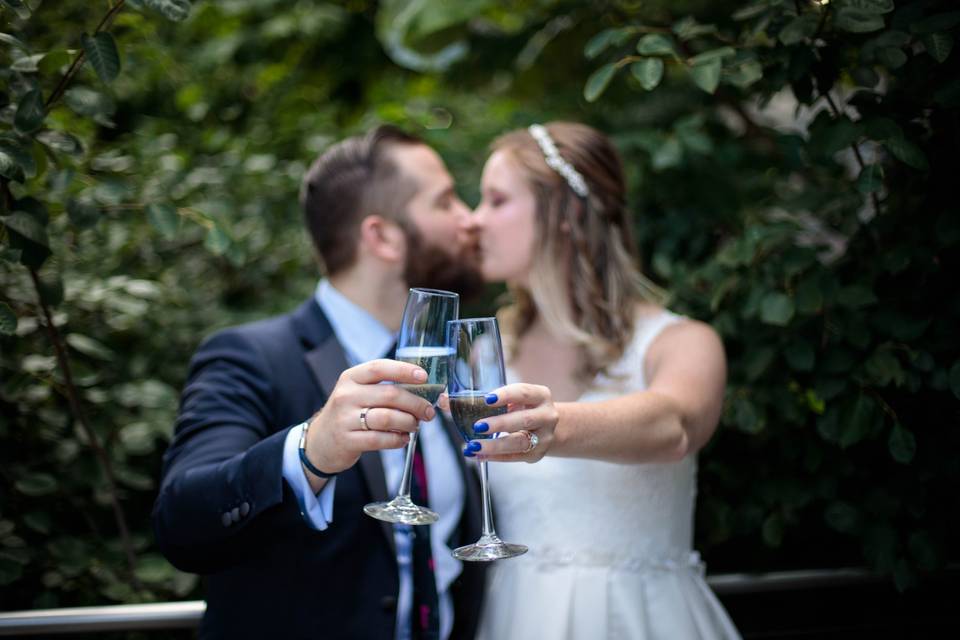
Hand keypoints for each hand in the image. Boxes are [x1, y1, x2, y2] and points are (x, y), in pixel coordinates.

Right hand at [304, 359, 434, 478]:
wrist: (320, 441)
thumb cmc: (349, 413)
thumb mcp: (358, 393)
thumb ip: (384, 388)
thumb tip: (422, 390)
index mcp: (351, 377)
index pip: (379, 367)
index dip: (404, 370)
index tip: (424, 376)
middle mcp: (346, 395)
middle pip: (390, 394)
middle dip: (416, 403)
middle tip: (428, 411)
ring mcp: (344, 418)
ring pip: (387, 418)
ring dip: (408, 422)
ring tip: (414, 425)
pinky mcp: (347, 440)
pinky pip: (380, 439)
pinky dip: (397, 440)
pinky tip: (402, 439)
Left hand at [464, 383, 557, 462]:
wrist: (547, 428)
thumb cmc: (521, 408)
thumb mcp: (509, 400)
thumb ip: (479, 399)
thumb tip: (443, 400)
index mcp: (540, 396)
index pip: (523, 392)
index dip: (506, 395)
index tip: (487, 399)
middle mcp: (547, 416)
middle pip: (524, 419)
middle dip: (500, 423)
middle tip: (478, 426)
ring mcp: (544, 437)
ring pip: (519, 442)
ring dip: (495, 445)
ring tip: (473, 446)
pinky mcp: (536, 455)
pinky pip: (514, 457)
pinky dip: (494, 457)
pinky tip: (478, 455)